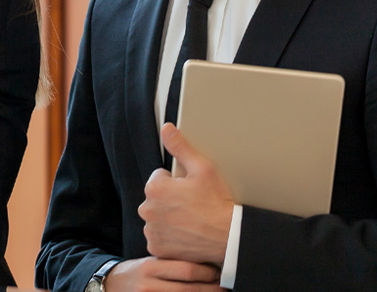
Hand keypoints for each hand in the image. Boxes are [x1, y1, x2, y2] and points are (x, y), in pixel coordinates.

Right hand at [105, 256, 221, 291]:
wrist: (112, 286)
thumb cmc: (137, 273)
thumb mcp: (150, 262)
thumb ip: (172, 262)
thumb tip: (205, 261)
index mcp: (150, 266)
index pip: (185, 269)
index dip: (207, 272)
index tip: (219, 271)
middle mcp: (148, 284)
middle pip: (188, 288)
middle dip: (211, 289)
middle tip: (225, 286)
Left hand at [138, 123, 234, 264]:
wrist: (229, 238)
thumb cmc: (218, 204)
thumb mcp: (203, 168)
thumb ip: (181, 147)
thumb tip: (167, 129)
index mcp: (155, 188)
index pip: (159, 178)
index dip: (176, 183)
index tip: (190, 191)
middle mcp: (148, 209)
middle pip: (156, 199)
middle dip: (170, 200)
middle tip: (192, 206)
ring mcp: (151, 230)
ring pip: (157, 218)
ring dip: (169, 218)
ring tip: (191, 221)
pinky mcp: (156, 247)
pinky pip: (159, 238)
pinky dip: (169, 237)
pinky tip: (186, 234)